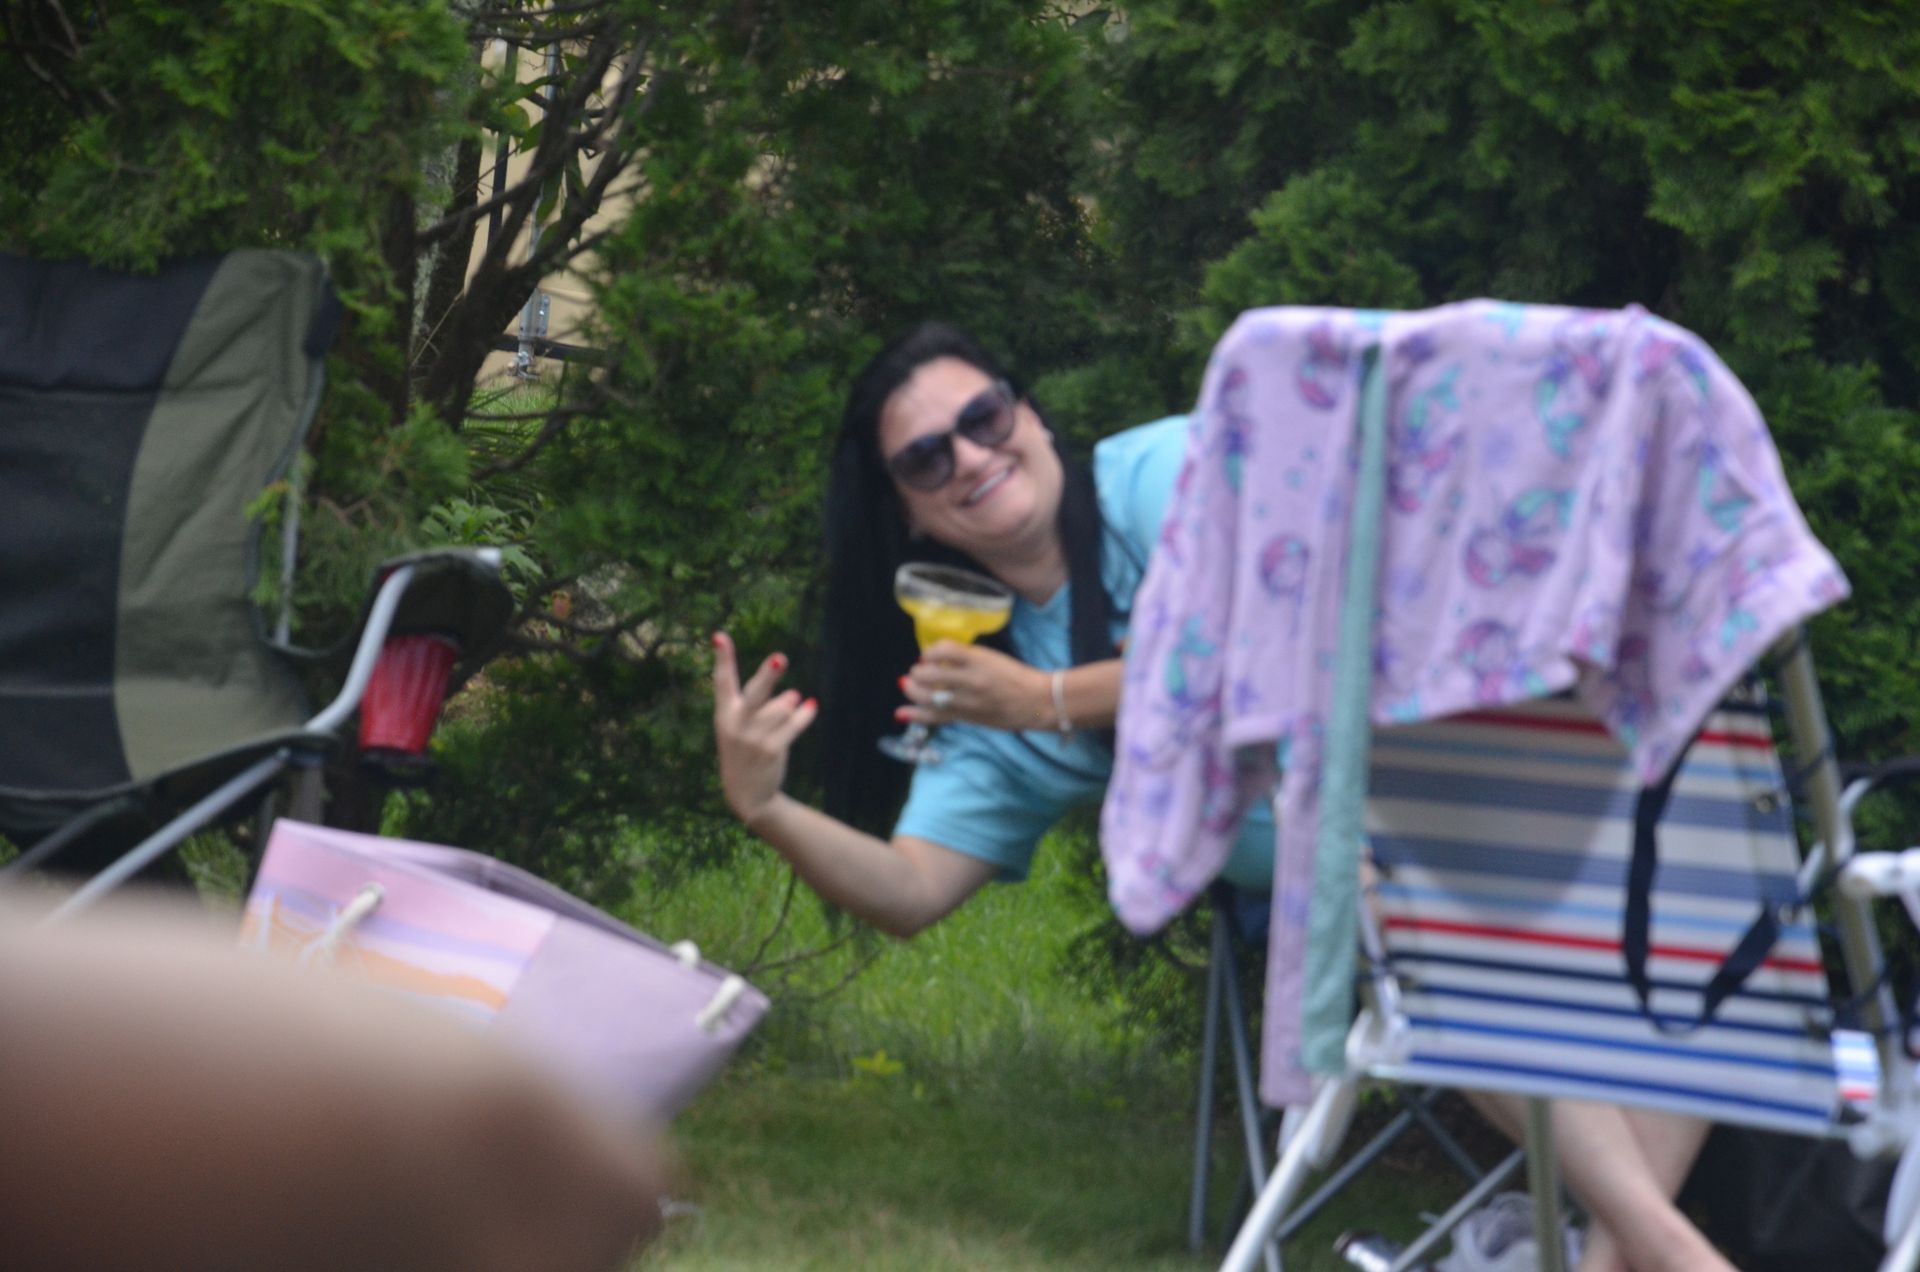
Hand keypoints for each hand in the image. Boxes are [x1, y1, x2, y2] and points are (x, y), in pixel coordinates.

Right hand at [711, 632, 817, 826]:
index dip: (722, 658)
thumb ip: (760, 706)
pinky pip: (794, 725)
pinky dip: (805, 715)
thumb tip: (794, 695)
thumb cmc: (744, 751)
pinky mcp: (771, 750)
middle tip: (779, 658)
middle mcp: (736, 725)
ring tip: (792, 701)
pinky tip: (810, 707)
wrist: (746, 794)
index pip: (722, 681)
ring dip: (789, 703)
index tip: (718, 636)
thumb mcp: (739, 727)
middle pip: (755, 693)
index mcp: (723, 715)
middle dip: (768, 675)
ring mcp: (753, 739)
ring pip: (782, 708)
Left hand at [899, 641, 1047, 733]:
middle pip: (930, 675)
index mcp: (979, 660)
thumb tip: (936, 659)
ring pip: (928, 697)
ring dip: (912, 690)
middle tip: (917, 672)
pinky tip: (902, 712)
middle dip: (917, 672)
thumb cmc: (1016, 677)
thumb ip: (965, 658)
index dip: (930, 652)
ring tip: (910, 686)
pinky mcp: (967, 717)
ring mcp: (968, 701)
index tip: (928, 655)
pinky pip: (935, 716)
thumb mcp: (991, 659)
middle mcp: (971, 680)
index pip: (944, 650)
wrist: (1036, 702)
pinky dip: (916, 714)